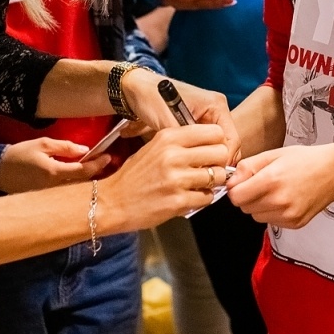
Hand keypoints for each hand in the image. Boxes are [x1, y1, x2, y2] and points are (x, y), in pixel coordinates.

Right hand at [0, 138, 108, 193]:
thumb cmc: (20, 154)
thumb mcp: (42, 144)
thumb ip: (65, 147)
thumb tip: (85, 149)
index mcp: (54, 173)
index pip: (83, 171)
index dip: (97, 164)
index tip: (108, 156)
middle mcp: (55, 188)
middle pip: (82, 184)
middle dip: (95, 173)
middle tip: (104, 162)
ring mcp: (50, 197)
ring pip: (75, 190)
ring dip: (86, 181)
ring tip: (94, 169)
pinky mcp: (45, 200)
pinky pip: (65, 194)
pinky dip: (74, 186)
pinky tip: (78, 178)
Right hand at [98, 123, 232, 230]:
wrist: (112, 202)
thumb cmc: (134, 176)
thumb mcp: (154, 147)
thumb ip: (181, 143)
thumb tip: (212, 144)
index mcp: (168, 137)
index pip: (214, 131)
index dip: (217, 142)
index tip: (212, 151)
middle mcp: (174, 155)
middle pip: (221, 152)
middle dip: (219, 162)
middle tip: (210, 169)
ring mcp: (177, 180)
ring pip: (218, 176)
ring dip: (213, 182)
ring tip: (199, 184)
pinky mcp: (178, 202)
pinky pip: (208, 197)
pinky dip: (203, 198)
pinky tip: (190, 196)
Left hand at [119, 70, 241, 163]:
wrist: (138, 89)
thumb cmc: (152, 99)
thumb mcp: (168, 122)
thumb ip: (185, 142)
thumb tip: (199, 166)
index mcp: (216, 105)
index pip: (231, 139)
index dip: (223, 159)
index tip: (211, 175)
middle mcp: (217, 111)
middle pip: (228, 144)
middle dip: (218, 162)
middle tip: (204, 179)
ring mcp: (209, 118)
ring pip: (218, 147)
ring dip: (209, 160)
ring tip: (197, 175)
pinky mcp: (199, 125)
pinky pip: (207, 144)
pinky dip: (202, 155)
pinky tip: (192, 166)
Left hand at [226, 144, 333, 227]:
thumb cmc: (306, 160)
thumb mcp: (273, 154)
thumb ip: (247, 167)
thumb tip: (230, 181)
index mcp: (271, 180)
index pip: (235, 197)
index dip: (235, 189)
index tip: (242, 183)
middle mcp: (279, 201)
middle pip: (244, 208)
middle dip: (248, 196)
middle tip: (262, 183)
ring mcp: (288, 215)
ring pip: (256, 216)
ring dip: (259, 206)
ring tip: (276, 190)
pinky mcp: (294, 223)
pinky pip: (271, 221)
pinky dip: (273, 212)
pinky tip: (286, 199)